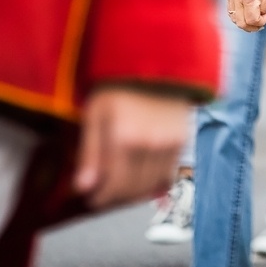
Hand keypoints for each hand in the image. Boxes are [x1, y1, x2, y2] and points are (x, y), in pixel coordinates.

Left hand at [73, 87, 192, 208]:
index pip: (113, 185)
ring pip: (150, 186)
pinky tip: (139, 176)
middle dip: (115, 197)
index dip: (101, 198)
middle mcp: (150, 144)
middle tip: (104, 195)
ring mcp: (170, 144)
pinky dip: (152, 183)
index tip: (92, 200)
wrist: (157, 67)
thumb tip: (83, 187)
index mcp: (125, 137)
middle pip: (132, 189)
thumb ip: (89, 152)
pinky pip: (166, 176)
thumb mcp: (95, 113)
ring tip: (120, 186)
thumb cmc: (120, 87)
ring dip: (133, 193)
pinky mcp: (182, 142)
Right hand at [226, 0, 265, 32]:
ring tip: (255, 17)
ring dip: (245, 22)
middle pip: (240, 22)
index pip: (251, 20)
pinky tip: (248, 12)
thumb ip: (264, 6)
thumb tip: (259, 17)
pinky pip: (231, 10)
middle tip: (262, 22)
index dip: (261, 22)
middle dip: (252, 26)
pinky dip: (238, 15)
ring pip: (234, 18)